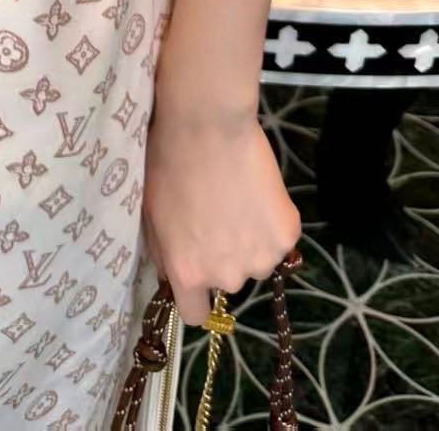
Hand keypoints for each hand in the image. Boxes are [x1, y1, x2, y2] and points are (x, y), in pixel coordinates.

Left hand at [142, 102, 300, 324]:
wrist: (206, 125)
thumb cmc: (167, 162)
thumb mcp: (151, 213)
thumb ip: (164, 252)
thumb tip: (174, 272)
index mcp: (188, 272)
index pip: (196, 315)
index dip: (196, 296)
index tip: (198, 274)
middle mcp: (226, 276)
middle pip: (227, 280)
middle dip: (222, 255)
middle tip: (217, 214)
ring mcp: (261, 257)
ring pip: (256, 258)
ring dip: (250, 239)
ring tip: (238, 197)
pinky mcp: (287, 235)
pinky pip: (278, 237)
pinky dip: (271, 220)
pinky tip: (257, 190)